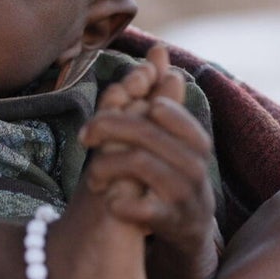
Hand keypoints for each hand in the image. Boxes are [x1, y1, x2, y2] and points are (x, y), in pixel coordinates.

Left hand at [80, 48, 213, 240]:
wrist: (188, 229)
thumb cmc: (168, 172)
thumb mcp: (167, 136)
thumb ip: (160, 93)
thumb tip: (157, 49)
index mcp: (195, 140)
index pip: (162, 109)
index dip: (129, 106)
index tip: (105, 110)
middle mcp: (195, 164)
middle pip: (145, 132)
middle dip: (107, 129)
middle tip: (84, 137)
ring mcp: (186, 195)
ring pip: (139, 163)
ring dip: (106, 165)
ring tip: (91, 175)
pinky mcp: (171, 223)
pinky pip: (140, 208)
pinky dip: (117, 202)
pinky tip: (108, 201)